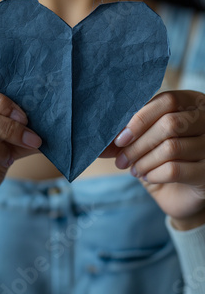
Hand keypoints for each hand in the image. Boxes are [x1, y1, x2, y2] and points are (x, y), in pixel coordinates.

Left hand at [102, 90, 204, 224]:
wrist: (182, 192)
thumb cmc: (162, 157)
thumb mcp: (144, 139)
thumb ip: (128, 134)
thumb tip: (101, 142)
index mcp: (193, 103)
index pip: (167, 101)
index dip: (140, 119)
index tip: (120, 138)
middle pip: (169, 124)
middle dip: (138, 144)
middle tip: (121, 160)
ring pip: (171, 148)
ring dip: (144, 161)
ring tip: (133, 169)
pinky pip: (176, 170)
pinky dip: (154, 174)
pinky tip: (147, 177)